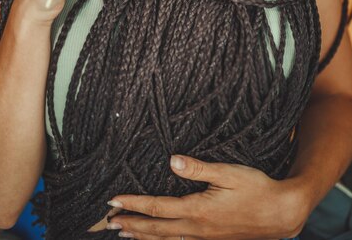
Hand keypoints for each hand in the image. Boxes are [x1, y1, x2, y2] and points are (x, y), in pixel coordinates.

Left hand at [106, 154, 307, 239]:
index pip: (157, 208)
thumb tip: (171, 160)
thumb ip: (198, 168)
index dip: (134, 205)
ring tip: (125, 235)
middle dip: (132, 225)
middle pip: (157, 230)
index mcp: (198, 210)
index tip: (114, 202)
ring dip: (144, 238)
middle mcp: (198, 229)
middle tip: (109, 223)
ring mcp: (206, 238)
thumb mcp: (228, 172)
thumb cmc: (256, 188)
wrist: (281, 214)